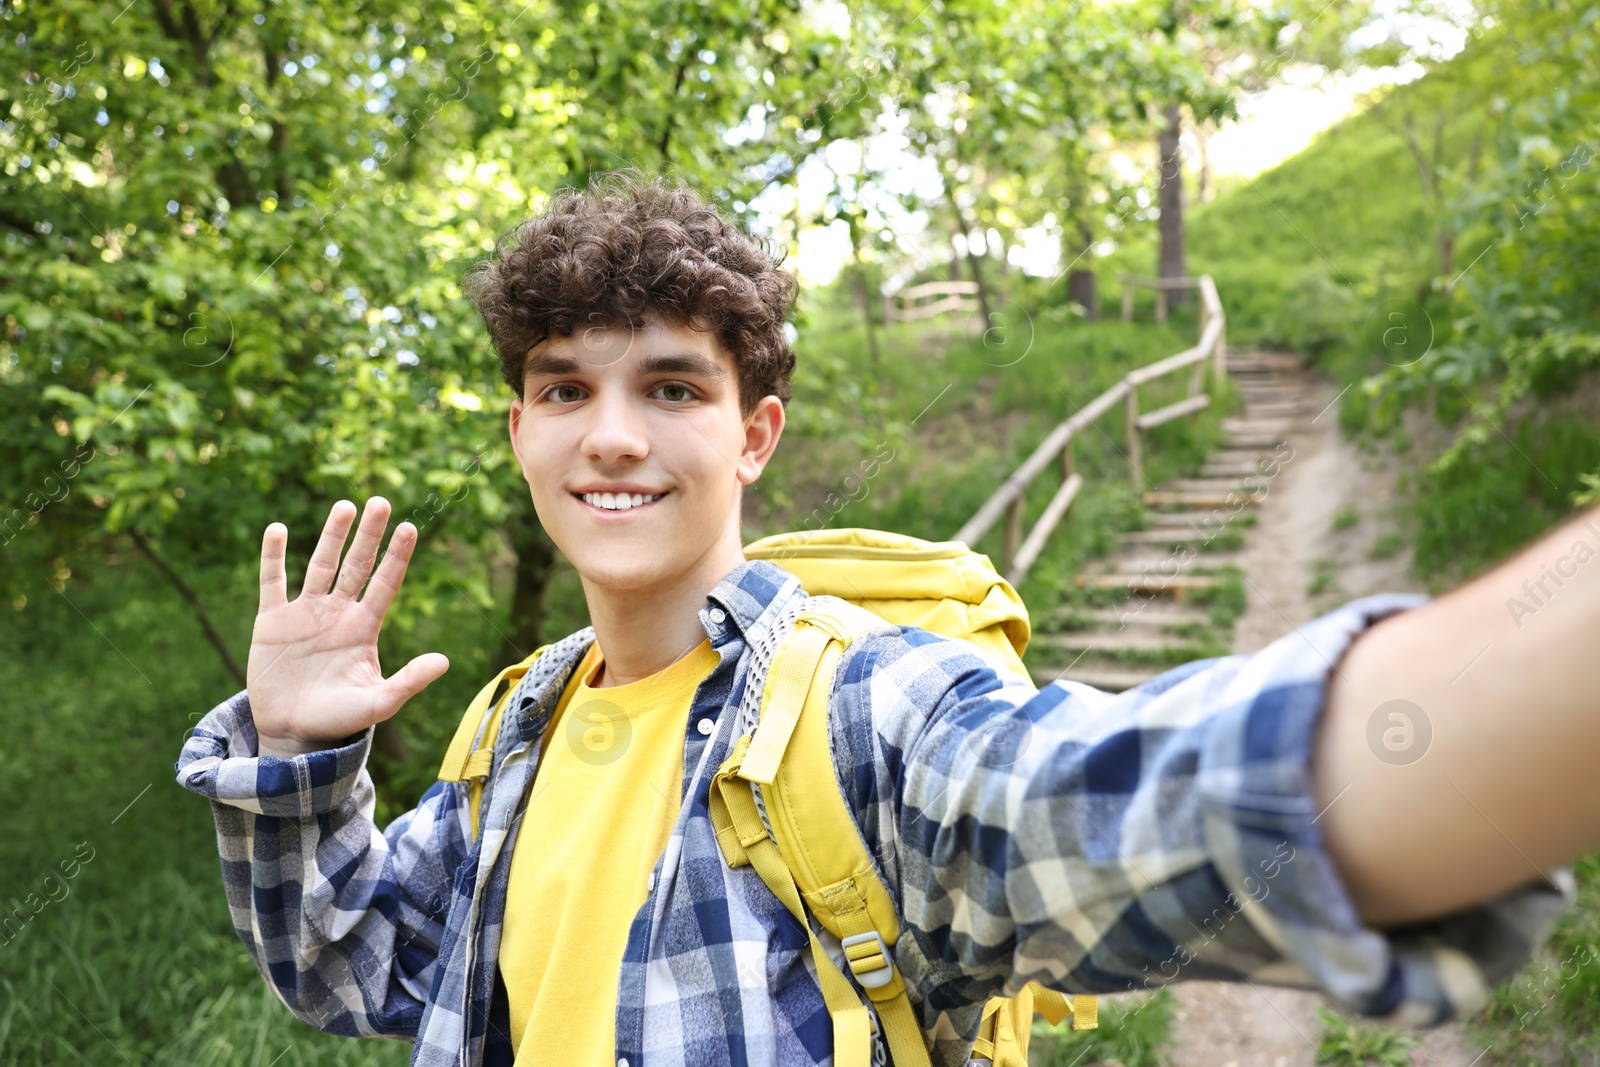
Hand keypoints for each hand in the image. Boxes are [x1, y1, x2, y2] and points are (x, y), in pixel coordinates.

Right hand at [248, 497, 449, 757]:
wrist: (294, 733)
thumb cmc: (339, 719)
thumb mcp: (378, 702)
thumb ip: (409, 681)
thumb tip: (445, 661)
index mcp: (364, 628)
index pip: (385, 583)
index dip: (397, 556)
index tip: (410, 527)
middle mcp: (337, 613)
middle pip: (356, 564)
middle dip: (369, 534)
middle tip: (381, 501)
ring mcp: (305, 613)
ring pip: (320, 565)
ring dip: (331, 536)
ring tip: (345, 506)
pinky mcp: (272, 621)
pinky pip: (272, 582)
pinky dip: (274, 556)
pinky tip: (277, 529)